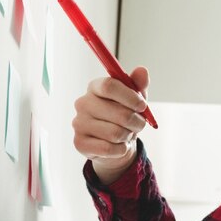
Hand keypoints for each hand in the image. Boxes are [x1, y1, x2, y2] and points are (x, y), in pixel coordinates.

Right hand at [71, 67, 150, 184]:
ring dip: (128, 136)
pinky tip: (118, 146)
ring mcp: (78, 123)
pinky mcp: (79, 143)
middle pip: (117, 112)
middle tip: (139, 124)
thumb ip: (139, 85)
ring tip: (127, 134)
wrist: (116, 142)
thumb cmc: (125, 115)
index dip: (130, 96)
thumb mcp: (135, 99)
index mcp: (95, 87)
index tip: (142, 106)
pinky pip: (108, 149)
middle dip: (136, 121)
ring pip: (115, 133)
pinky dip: (120, 149)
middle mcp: (83, 103)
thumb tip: (142, 70)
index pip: (109, 86)